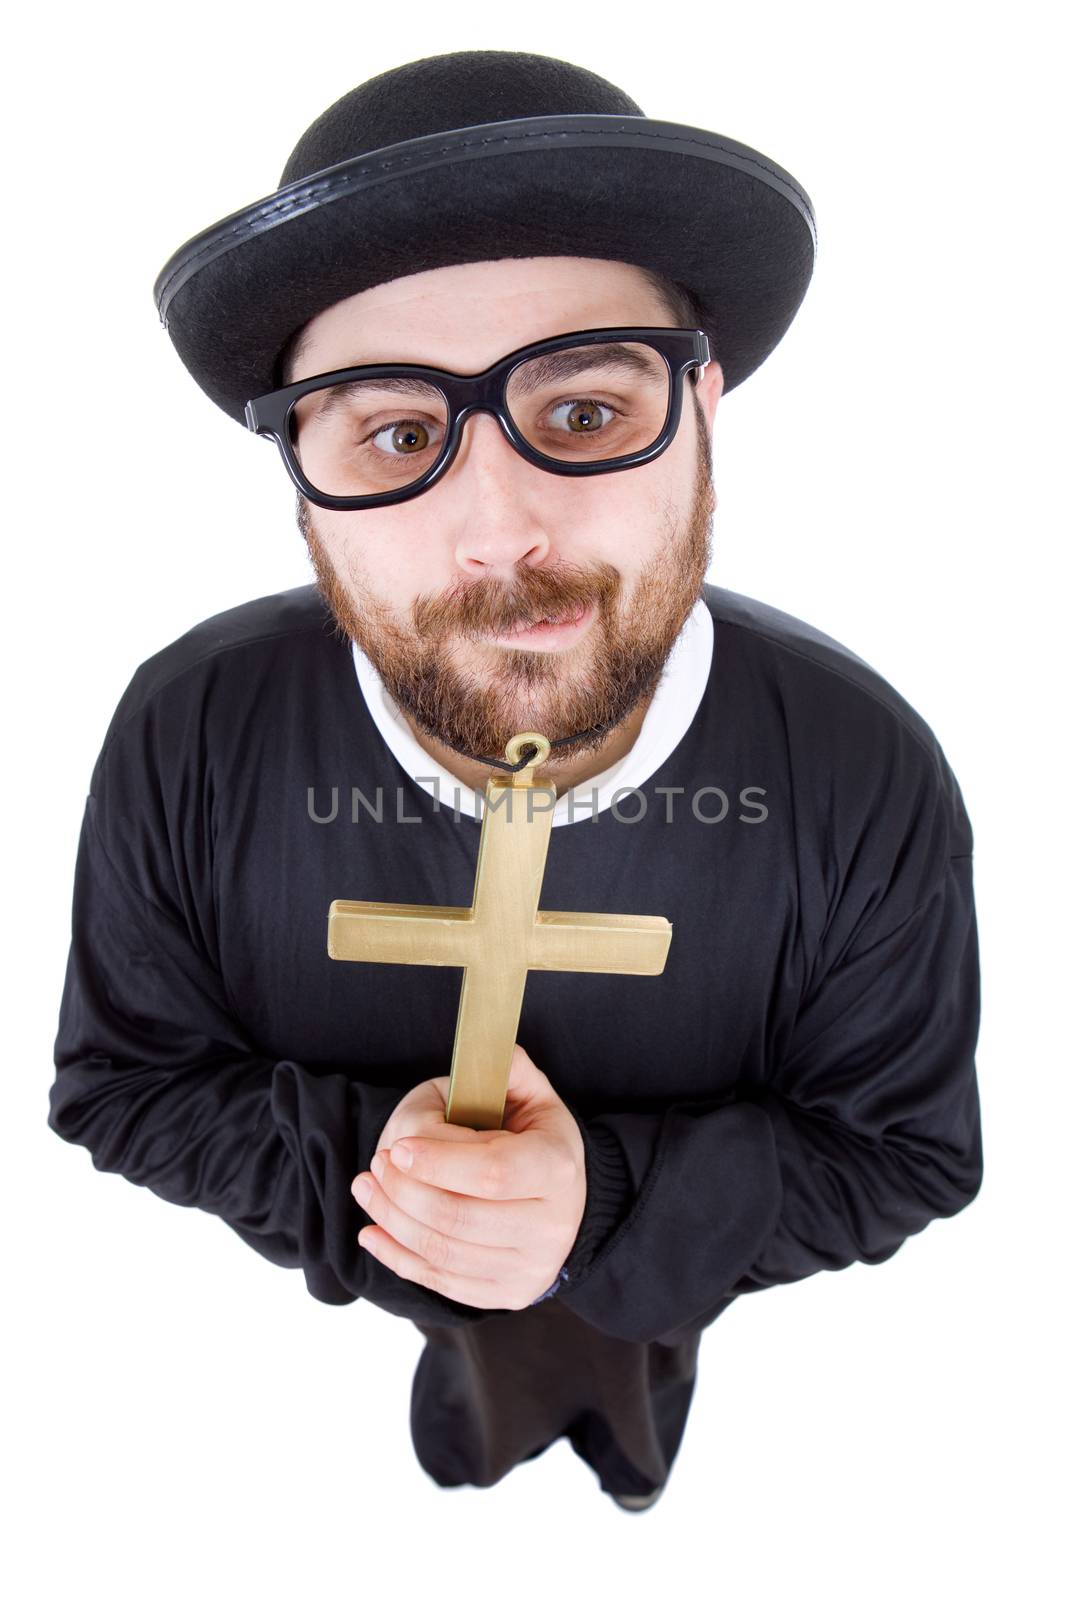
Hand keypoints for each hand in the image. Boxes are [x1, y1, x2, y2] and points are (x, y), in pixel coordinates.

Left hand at [351, 1044, 586, 1309]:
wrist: (566, 1203)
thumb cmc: (536, 1140)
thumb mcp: (533, 1096)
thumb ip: (506, 1069)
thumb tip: (484, 1052)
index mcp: (557, 1170)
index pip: (493, 1173)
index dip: (439, 1162)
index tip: (397, 1147)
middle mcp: (550, 1227)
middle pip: (459, 1217)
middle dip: (404, 1190)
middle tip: (376, 1163)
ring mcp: (527, 1268)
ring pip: (443, 1251)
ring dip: (392, 1218)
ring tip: (366, 1187)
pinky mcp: (504, 1294)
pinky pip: (440, 1281)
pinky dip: (397, 1257)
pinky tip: (372, 1230)